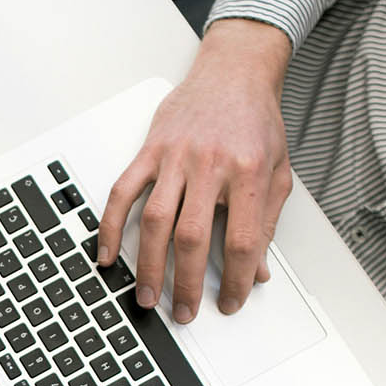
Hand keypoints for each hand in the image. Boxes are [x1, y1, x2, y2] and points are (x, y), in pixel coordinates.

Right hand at [99, 19, 294, 323]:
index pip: (242, 239)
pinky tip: (107, 254)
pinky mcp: (150, 150)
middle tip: (184, 312)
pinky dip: (111, 225)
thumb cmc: (256, 121)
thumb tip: (259, 270)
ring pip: (155, 220)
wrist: (233, 73)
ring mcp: (175, 157)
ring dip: (149, 265)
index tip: (232, 301)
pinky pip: (123, 192)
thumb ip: (266, 222)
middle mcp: (210, 164)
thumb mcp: (277, 171)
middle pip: (192, 237)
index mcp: (248, 172)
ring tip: (147, 295)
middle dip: (187, 283)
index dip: (238, 279)